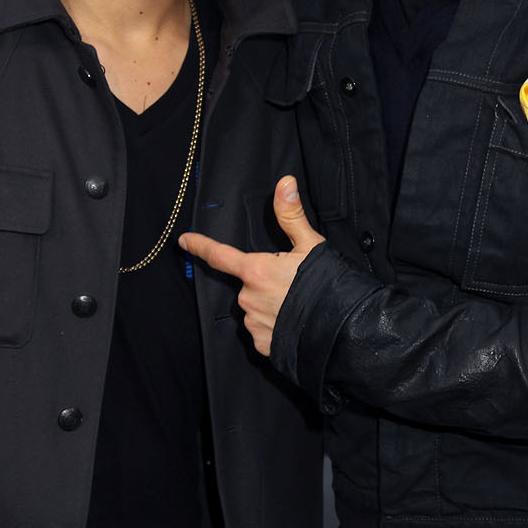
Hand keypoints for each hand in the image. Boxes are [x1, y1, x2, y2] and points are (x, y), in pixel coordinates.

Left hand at [180, 177, 323, 355]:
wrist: (343, 330)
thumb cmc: (327, 285)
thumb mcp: (311, 246)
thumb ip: (291, 215)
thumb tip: (284, 182)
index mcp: (255, 270)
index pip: (219, 255)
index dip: (200, 246)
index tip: (185, 241)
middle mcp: (248, 298)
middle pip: (248, 285)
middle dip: (264, 283)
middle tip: (292, 285)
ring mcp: (254, 323)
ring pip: (255, 308)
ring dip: (270, 305)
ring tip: (297, 306)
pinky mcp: (263, 345)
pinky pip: (263, 331)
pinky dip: (276, 326)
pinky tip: (294, 324)